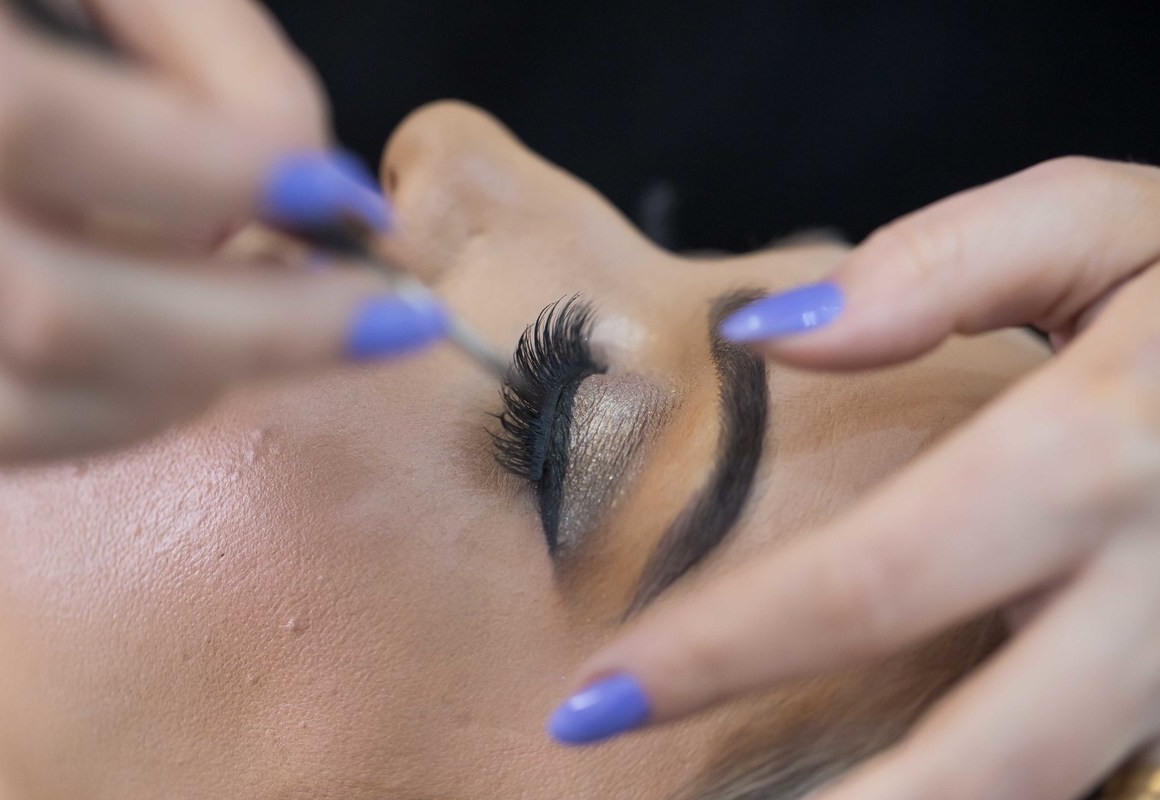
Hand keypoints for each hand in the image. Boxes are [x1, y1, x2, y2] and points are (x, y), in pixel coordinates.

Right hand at [0, 0, 446, 461]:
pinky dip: (133, 408)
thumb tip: (305, 178)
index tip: (343, 191)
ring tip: (300, 323)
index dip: (204, 168)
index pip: (16, 121)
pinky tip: (209, 351)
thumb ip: (202, 42)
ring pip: (14, 410)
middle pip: (46, 311)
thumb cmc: (26, 8)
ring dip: (195, 378)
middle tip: (388, 313)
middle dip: (256, 327)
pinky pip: (8, 429)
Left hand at [553, 156, 1159, 799]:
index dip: (725, 654)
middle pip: (973, 758)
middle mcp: (1153, 592)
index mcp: (1095, 459)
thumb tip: (772, 334)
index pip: (872, 583)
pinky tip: (889, 790)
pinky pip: (1090, 779)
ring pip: (1041, 795)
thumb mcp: (1109, 225)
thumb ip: (942, 265)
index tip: (600, 698)